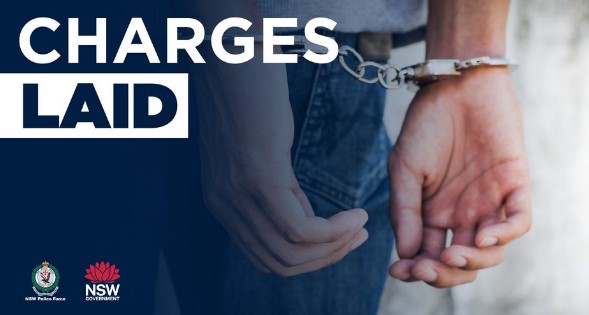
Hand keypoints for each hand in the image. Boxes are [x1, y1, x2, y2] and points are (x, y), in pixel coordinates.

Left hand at [195, 59, 367, 276]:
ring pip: (291, 252)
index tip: (342, 239)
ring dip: (335, 247)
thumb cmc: (250, 97)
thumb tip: (308, 218)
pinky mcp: (258, 178)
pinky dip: (334, 231)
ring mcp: (238, 195)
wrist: (232, 56)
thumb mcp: (264, 155)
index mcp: (223, 203)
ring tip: (360, 227)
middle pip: (279, 263)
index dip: (309, 258)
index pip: (265, 255)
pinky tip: (355, 215)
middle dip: (326, 257)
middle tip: (358, 237)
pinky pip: (301, 228)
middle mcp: (224, 207)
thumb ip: (280, 191)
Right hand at [388, 68, 531, 286]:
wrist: (455, 83)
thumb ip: (405, 210)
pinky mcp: (514, 185)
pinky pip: (518, 221)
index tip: (399, 270)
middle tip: (427, 269)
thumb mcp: (404, 169)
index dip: (414, 269)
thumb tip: (405, 253)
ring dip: (472, 263)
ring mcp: (489, 202)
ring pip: (490, 252)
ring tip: (452, 256)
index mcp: (432, 213)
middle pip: (459, 263)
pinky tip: (483, 237)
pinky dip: (504, 235)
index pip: (426, 254)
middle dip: (442, 274)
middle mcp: (462, 213)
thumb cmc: (425, 123)